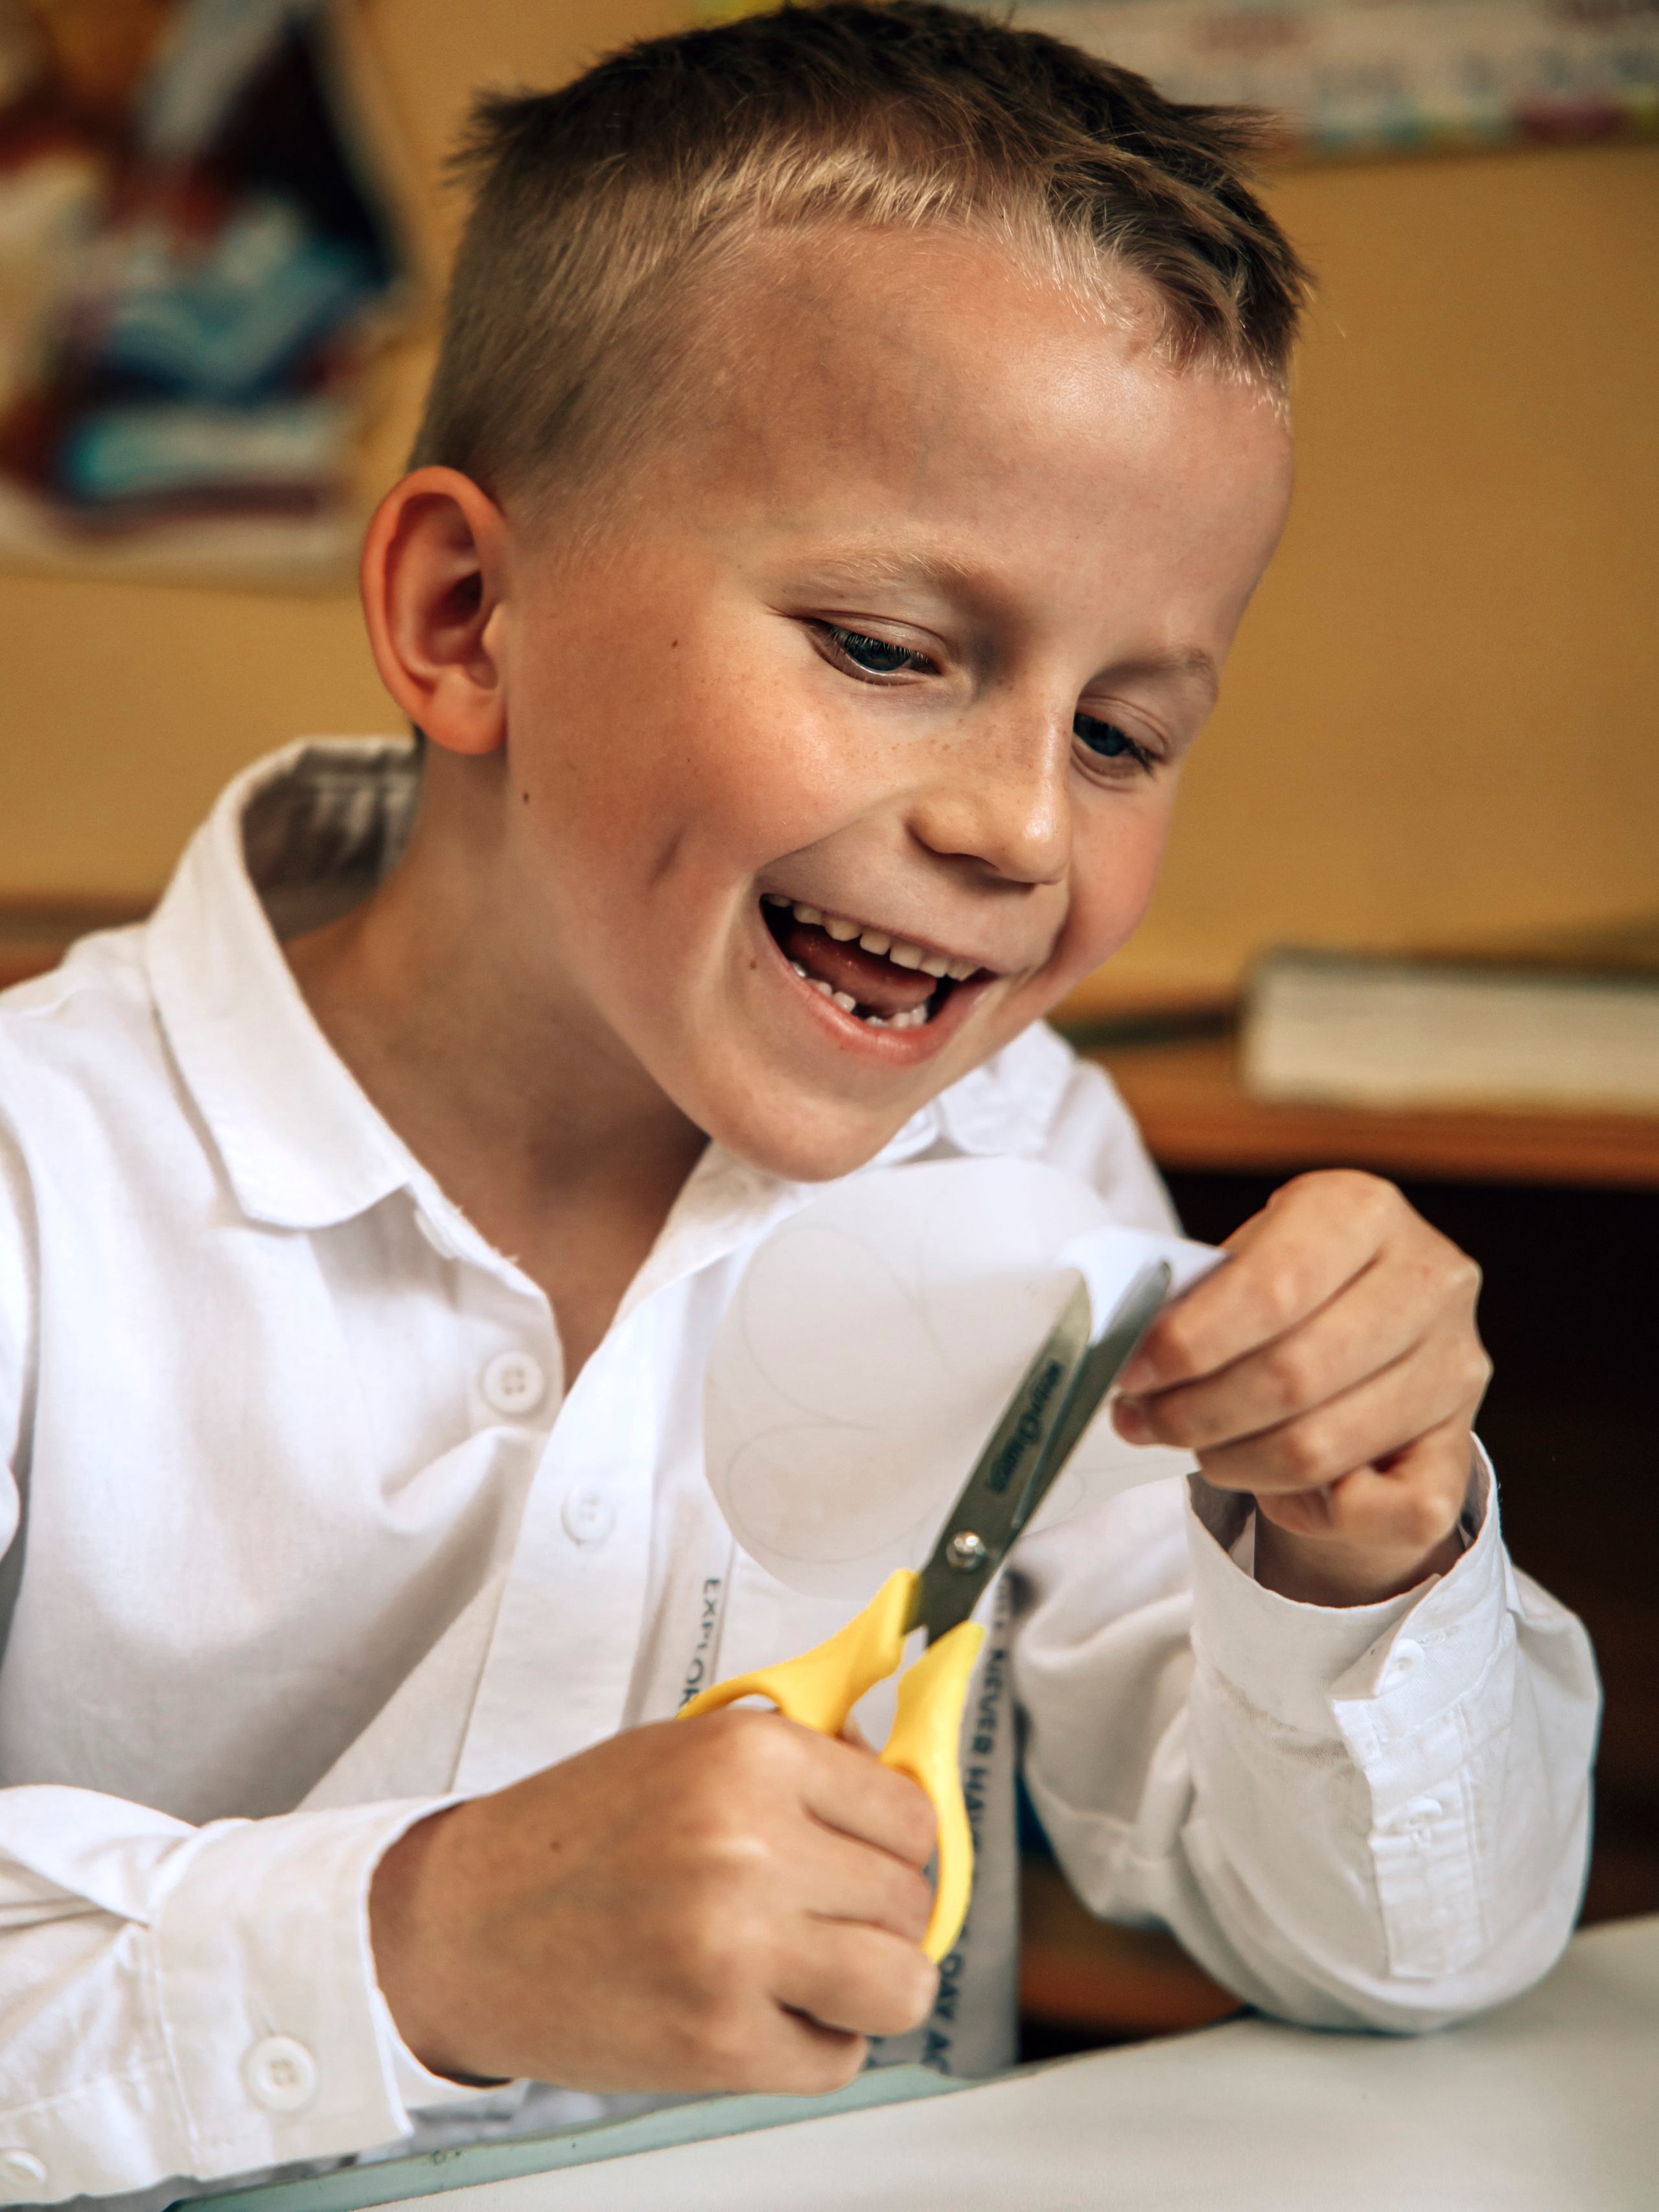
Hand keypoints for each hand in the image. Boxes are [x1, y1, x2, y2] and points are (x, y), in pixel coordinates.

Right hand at [369, 1711, 938, 2093]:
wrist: (464, 1926)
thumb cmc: (573, 1837)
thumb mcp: (687, 1754)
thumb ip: (800, 1763)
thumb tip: (901, 1781)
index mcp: (751, 1756)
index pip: (911, 1814)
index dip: (898, 1846)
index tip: (873, 1861)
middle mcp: (751, 1845)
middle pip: (910, 1900)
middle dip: (879, 1918)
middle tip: (822, 1919)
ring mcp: (738, 1947)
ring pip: (901, 1985)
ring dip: (871, 1989)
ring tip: (814, 1973)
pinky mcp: (718, 2041)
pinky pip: (836, 2060)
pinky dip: (811, 2048)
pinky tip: (757, 2013)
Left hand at [1112, 1171, 1488, 1606]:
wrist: (1372, 1333)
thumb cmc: (1287, 1291)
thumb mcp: (1247, 1258)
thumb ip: (1199, 1297)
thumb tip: (1134, 1357)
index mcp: (1363, 1210)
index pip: (1273, 1286)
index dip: (1191, 1340)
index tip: (1132, 1372)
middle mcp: (1428, 1280)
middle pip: (1293, 1376)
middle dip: (1196, 1412)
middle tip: (1141, 1421)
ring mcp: (1455, 1367)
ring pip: (1322, 1449)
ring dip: (1233, 1462)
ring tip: (1192, 1447)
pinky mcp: (1461, 1445)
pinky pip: (1394, 1511)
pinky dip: (1319, 1514)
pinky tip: (1277, 1492)